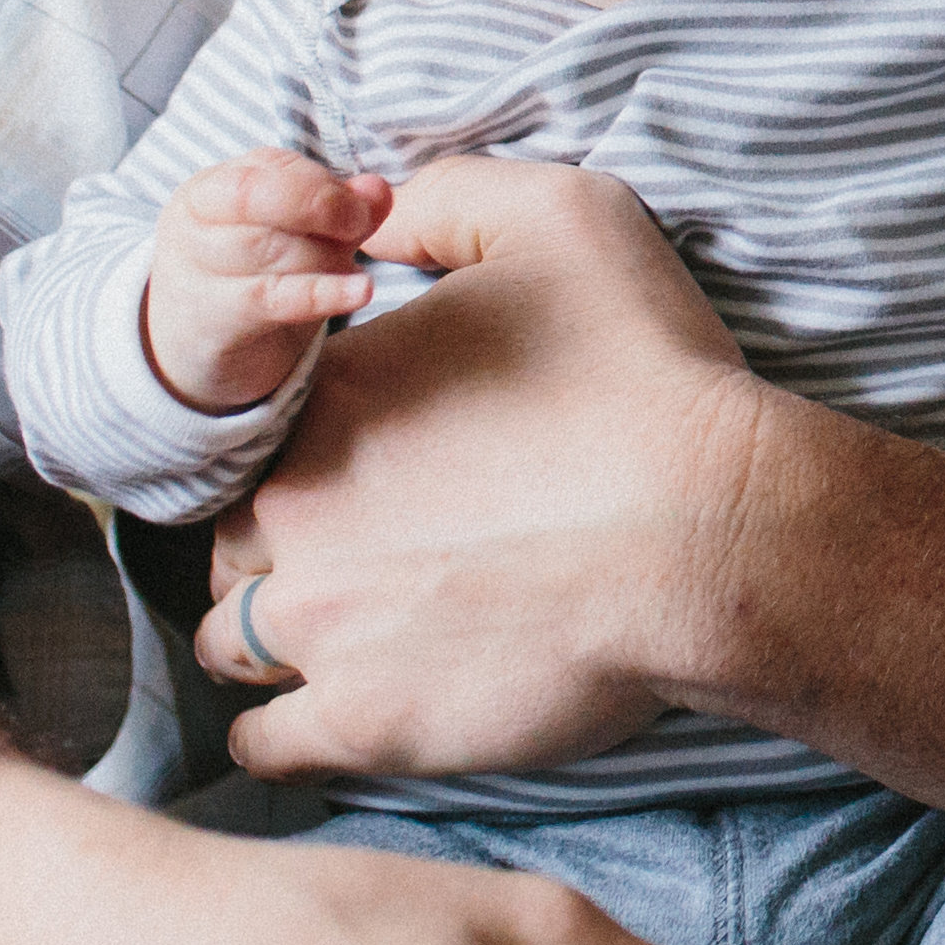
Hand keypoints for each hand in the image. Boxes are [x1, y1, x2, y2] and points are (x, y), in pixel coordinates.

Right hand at [145, 151, 393, 411]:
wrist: (191, 355)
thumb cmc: (248, 283)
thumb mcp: (293, 241)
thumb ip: (336, 210)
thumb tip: (378, 189)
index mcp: (211, 190)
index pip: (267, 167)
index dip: (321, 182)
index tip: (363, 203)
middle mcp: (193, 223)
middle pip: (257, 199)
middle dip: (320, 207)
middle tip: (359, 224)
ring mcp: (195, 271)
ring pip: (267, 248)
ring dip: (324, 256)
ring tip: (353, 271)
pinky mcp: (212, 321)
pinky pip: (271, 298)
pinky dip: (322, 293)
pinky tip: (361, 290)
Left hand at [196, 155, 758, 775]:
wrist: (715, 533)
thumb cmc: (646, 376)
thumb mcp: (554, 215)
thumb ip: (442, 199)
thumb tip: (375, 214)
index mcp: (329, 398)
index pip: (257, 431)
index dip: (303, 449)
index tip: (365, 470)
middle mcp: (297, 509)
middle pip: (231, 537)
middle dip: (273, 546)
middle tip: (356, 554)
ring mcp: (322, 624)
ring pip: (229, 640)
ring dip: (267, 635)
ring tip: (347, 634)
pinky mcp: (365, 723)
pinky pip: (262, 745)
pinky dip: (278, 733)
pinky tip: (331, 712)